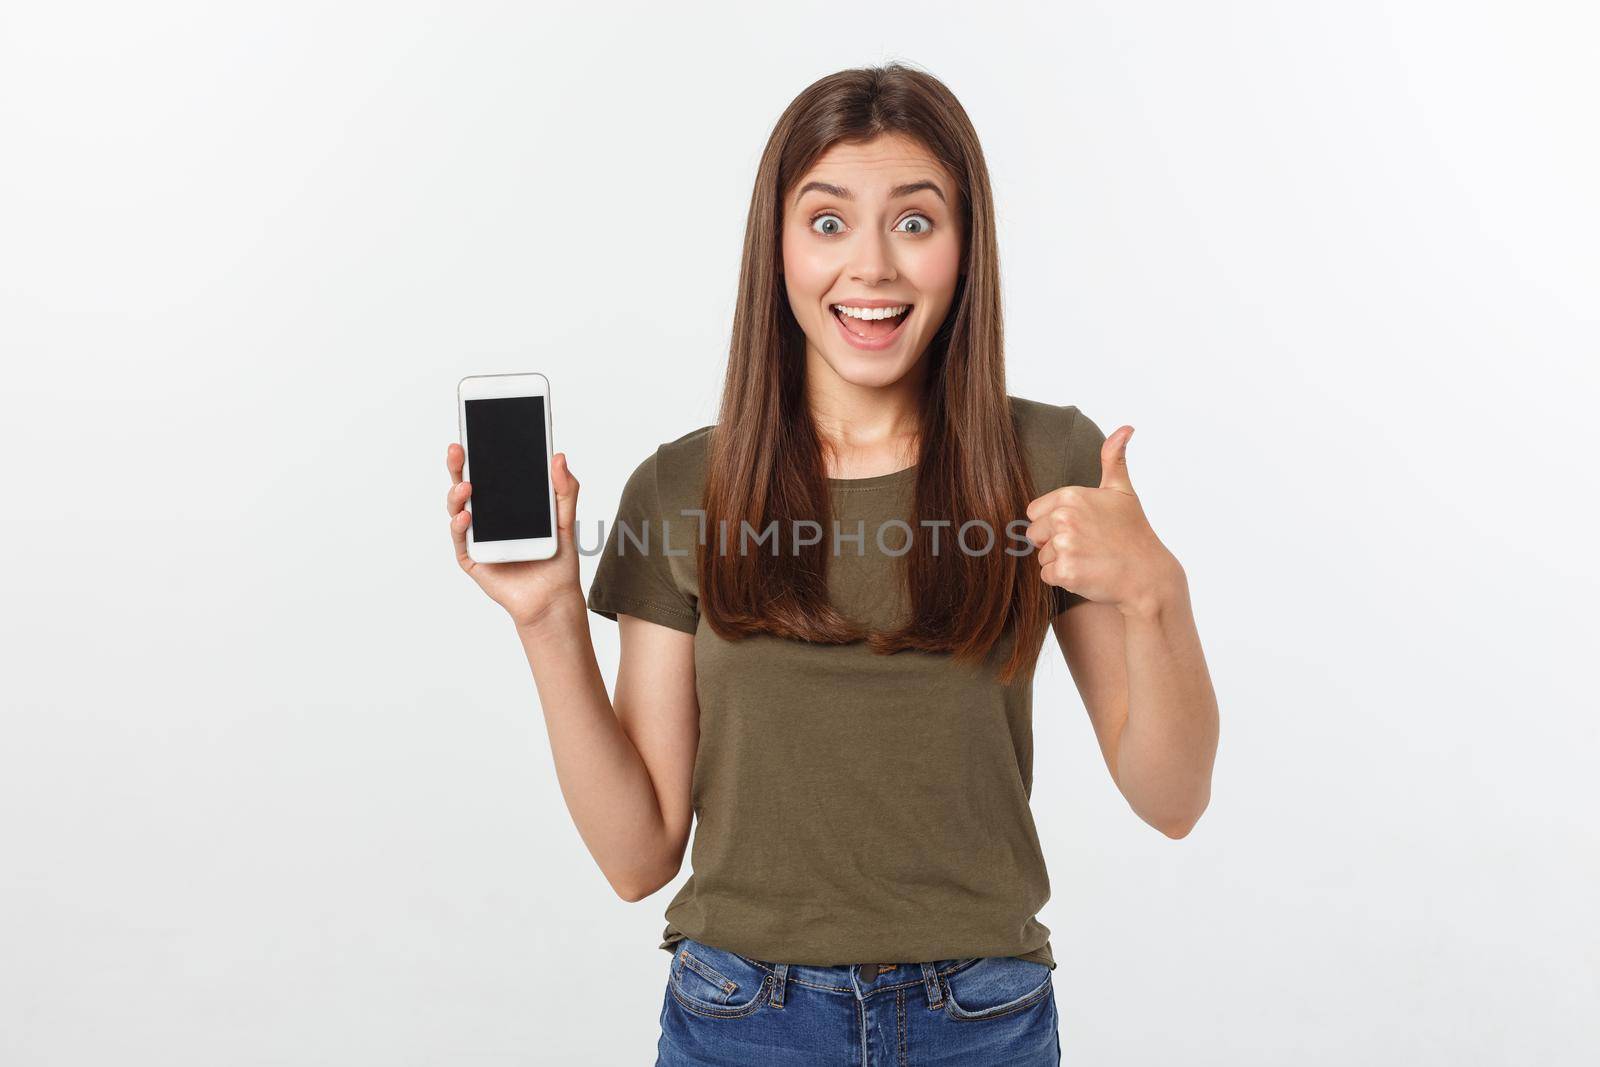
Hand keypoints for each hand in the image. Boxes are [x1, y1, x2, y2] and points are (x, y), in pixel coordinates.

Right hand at [446, 443, 583, 629]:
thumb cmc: (558, 560)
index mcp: (506, 502)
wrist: (554, 598)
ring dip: (458, 495)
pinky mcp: (471, 558)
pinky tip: (465, 517)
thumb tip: (558, 456)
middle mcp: (487, 516)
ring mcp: (476, 536)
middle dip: (460, 465)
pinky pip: (461, 539)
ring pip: (458, 509)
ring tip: (467, 486)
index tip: (477, 430)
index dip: (481, 452)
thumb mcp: (566, 520)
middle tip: (459, 448)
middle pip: (467, 484)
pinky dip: (460, 526)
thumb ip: (565, 489)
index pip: (489, 472)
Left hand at [1024, 426, 1183, 616]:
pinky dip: (1064, 579)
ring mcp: (1064, 545)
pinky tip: (1087, 573)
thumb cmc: (1133, 532)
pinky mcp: (1066, 571)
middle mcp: (1064, 518)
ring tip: (1090, 559)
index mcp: (1070, 496)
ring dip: (1060, 562)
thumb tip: (1125, 428)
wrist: (1148, 575)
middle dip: (1053, 543)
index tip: (1080, 527)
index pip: (1034, 513)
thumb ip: (1114, 458)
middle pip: (1034, 535)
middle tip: (1086, 545)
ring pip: (1041, 557)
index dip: (1052, 523)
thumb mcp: (1123, 491)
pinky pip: (1047, 576)